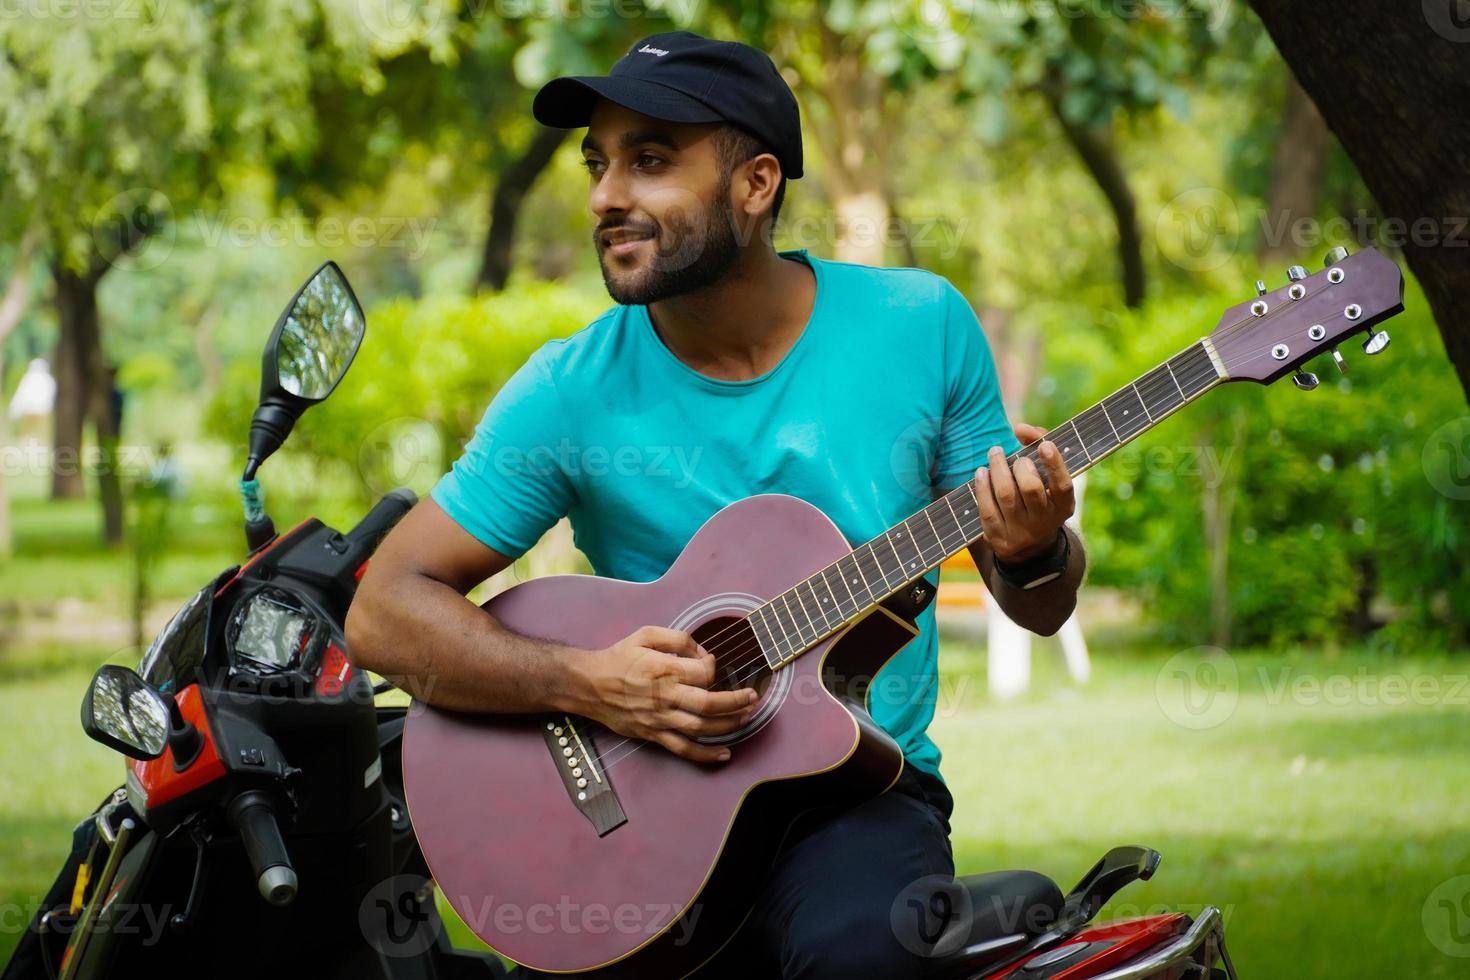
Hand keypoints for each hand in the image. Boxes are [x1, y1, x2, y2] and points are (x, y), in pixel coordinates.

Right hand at [573, 626, 757, 762]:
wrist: (588, 684)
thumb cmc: (619, 657)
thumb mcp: (646, 634)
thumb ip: (678, 639)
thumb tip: (703, 654)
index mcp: (663, 669)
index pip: (704, 672)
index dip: (714, 667)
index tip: (712, 664)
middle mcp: (664, 696)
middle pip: (709, 703)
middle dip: (737, 701)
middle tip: (753, 697)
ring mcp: (659, 718)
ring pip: (701, 727)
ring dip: (729, 725)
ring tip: (746, 717)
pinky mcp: (653, 734)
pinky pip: (683, 749)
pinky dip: (706, 754)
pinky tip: (725, 754)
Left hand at [973, 422, 1075, 562]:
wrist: (1028, 545)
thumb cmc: (1039, 496)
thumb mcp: (1048, 477)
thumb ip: (1039, 446)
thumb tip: (1020, 428)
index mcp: (1063, 506)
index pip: (1063, 485)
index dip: (1054, 465)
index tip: (1045, 445)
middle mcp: (1044, 521)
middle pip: (1031, 488)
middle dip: (1020, 466)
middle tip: (1017, 458)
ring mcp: (1021, 532)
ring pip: (1006, 496)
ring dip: (997, 469)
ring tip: (994, 453)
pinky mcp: (998, 538)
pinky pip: (987, 509)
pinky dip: (982, 486)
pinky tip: (982, 472)